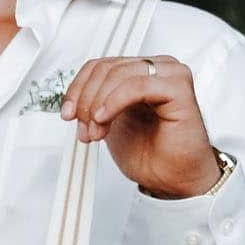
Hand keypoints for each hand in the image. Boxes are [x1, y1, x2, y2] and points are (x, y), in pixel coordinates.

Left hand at [60, 55, 220, 198]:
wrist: (172, 179)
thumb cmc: (150, 153)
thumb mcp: (108, 122)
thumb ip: (94, 104)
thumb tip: (71, 100)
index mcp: (140, 72)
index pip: (100, 65)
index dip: (77, 88)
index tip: (66, 113)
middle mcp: (156, 68)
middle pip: (106, 68)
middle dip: (87, 101)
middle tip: (84, 129)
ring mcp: (170, 75)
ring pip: (118, 74)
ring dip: (98, 104)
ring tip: (96, 132)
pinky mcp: (179, 89)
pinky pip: (137, 85)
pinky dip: (114, 101)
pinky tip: (105, 119)